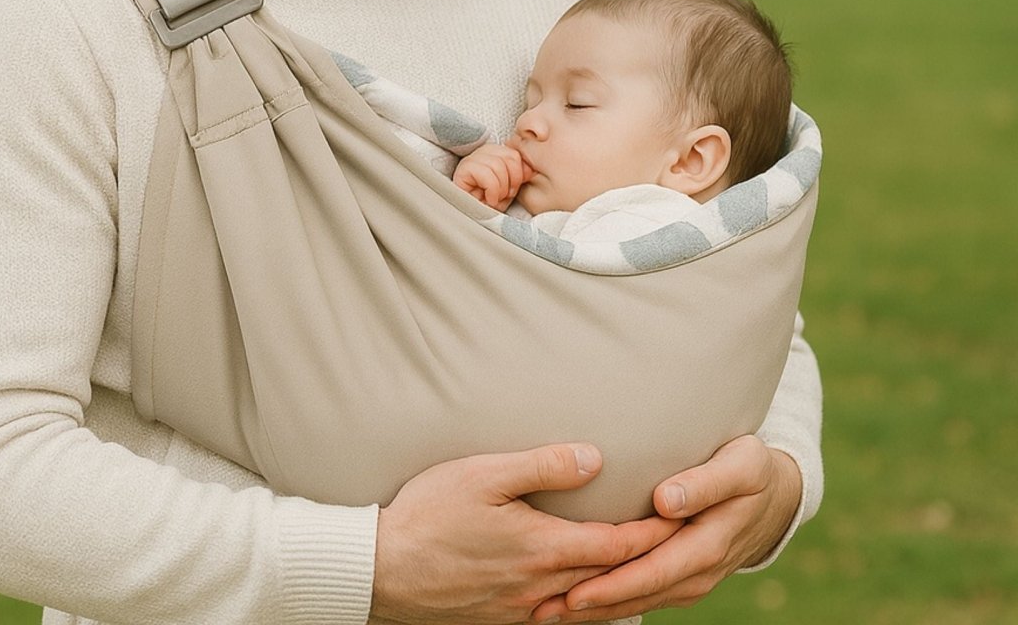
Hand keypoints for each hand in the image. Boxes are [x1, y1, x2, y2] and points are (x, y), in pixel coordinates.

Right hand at [372, 443, 680, 623]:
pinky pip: (556, 620)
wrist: (382, 569)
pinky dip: (582, 607)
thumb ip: (543, 466)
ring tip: (644, 573)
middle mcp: (540, 588)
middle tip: (681, 546)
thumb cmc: (429, 512)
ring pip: (586, 606)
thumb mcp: (484, 474)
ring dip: (618, 590)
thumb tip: (596, 459)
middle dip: (648, 563)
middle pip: (609, 579)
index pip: (617, 545)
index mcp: (542, 549)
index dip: (655, 534)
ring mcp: (521, 611)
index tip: (684, 519)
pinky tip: (584, 597)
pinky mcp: (501, 621)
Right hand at [453, 144, 529, 210]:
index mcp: (495, 154)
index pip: (514, 153)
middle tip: (505, 196)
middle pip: (509, 156)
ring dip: (501, 188)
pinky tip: (488, 199)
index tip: (514, 190)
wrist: (475, 224)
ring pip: (498, 164)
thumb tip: (530, 168)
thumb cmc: (492, 207)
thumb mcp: (511, 189)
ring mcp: (470, 160)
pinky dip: (492, 190)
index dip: (519, 172)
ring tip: (495, 198)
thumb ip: (520, 175)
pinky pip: (485, 173)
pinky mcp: (462, 171)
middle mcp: (481, 153)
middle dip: (512, 180)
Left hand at [530, 436, 802, 621]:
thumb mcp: (739, 467)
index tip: (574, 592)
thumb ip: (704, 483)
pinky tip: (579, 599)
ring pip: (639, 600)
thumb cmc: (752, 469)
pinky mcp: (683, 574)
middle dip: (591, 606)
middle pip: (638, 595)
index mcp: (707, 545)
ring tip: (549, 611)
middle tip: (543, 610)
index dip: (613, 586)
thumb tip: (665, 501)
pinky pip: (646, 592)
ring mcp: (691, 578)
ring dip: (596, 610)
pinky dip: (613, 600)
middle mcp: (697, 571)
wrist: (776, 494)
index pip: (652, 573)